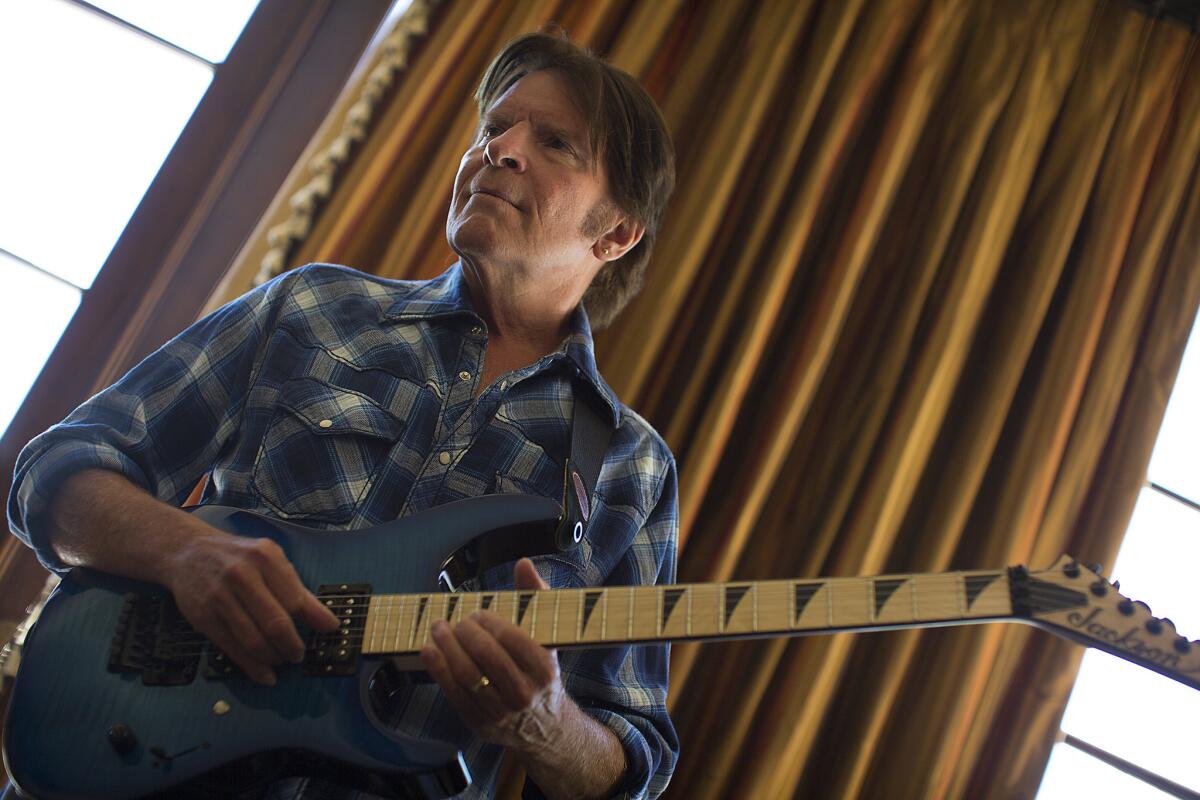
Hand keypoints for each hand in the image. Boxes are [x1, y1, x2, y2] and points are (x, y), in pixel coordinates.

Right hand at [165, 525, 339, 684]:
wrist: (189, 552)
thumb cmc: (239, 559)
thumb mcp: (271, 562)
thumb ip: (299, 592)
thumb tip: (329, 624)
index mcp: (265, 557)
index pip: (295, 599)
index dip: (311, 621)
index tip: (323, 633)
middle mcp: (241, 575)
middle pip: (275, 623)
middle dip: (292, 646)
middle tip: (298, 654)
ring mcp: (220, 597)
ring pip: (254, 640)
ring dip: (273, 658)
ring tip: (282, 660)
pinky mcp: (204, 618)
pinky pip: (232, 649)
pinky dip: (252, 668)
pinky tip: (265, 675)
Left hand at [420, 558, 567, 752]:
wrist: (543, 725)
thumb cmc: (539, 672)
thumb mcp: (546, 636)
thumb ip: (535, 597)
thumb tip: (523, 564)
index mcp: (544, 669)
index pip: (510, 637)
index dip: (488, 621)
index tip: (478, 614)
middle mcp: (524, 693)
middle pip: (485, 655)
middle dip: (465, 631)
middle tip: (457, 620)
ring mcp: (500, 711)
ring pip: (466, 674)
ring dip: (446, 647)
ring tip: (438, 628)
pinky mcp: (479, 721)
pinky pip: (453, 692)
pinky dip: (437, 668)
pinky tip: (429, 649)